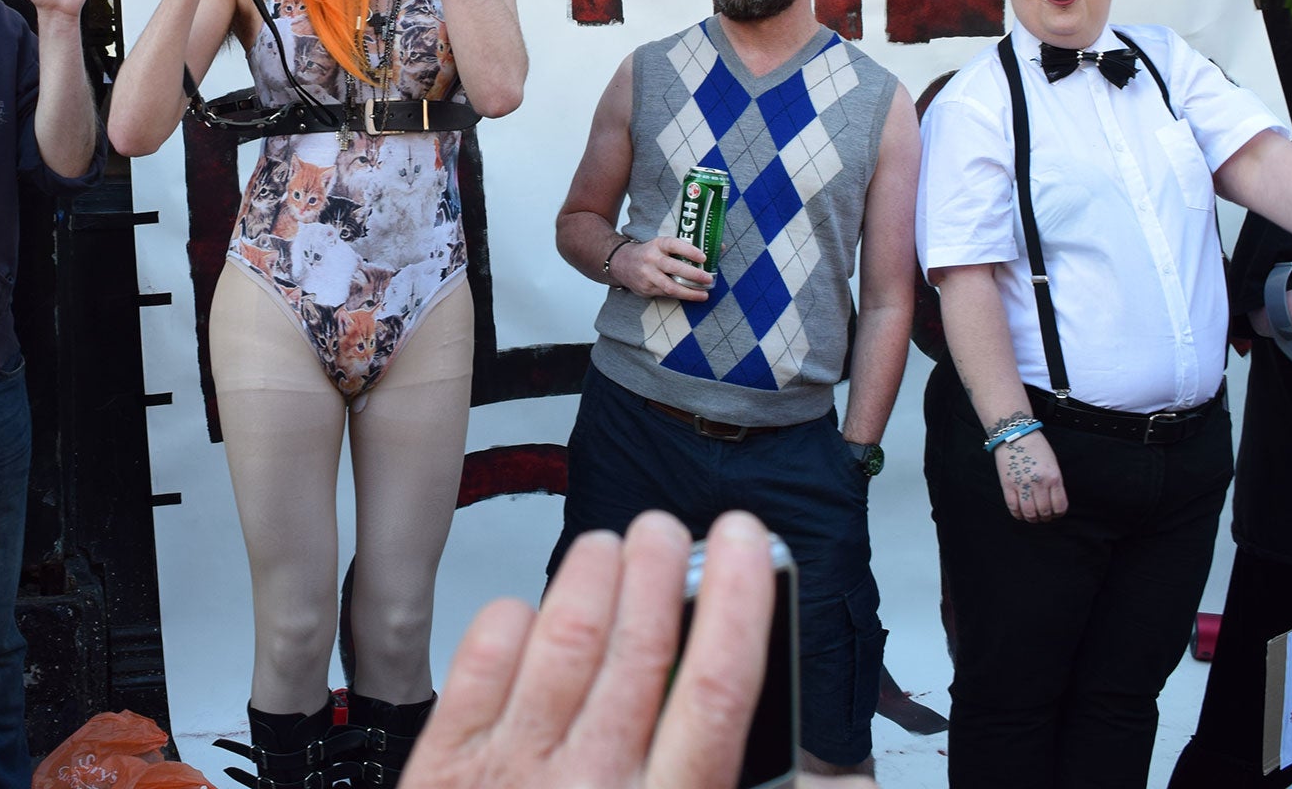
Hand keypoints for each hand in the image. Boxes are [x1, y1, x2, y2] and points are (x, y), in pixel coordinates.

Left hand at [407, 510, 860, 788]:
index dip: (740, 602)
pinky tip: (529, 608)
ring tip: (610, 545)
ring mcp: (510, 775)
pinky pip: (480, 670)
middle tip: (672, 529)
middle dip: (660, 570)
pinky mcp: (444, 772)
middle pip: (638, 649)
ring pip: (563, 643)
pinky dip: (509, 625)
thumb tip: (847, 784)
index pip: (719, 689)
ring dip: (590, 579)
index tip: (748, 546)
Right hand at [610, 237, 715, 302]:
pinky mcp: (646, 289)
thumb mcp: (663, 245)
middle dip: (693, 275)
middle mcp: (651, 259)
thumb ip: (687, 247)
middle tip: (708, 279)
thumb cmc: (650, 253)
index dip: (689, 250)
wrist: (620, 263)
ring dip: (689, 292)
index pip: (674, 245)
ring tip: (704, 294)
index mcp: (658, 244)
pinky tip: (692, 296)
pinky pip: (666, 294)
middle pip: (673, 267)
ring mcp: (648, 275)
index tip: (704, 257)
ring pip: (670, 286)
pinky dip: (681, 296)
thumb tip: (719, 247)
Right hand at [992, 428, 1066, 522]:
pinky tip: (1021, 513)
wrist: (1014, 434)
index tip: (1055, 513)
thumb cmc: (1036, 447)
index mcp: (1053, 477)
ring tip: (1032, 516)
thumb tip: (1053, 502)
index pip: (1060, 506)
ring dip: (1032, 518)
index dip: (1058, 514)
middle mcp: (1039, 482)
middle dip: (1045, 518)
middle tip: (1043, 516)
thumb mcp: (1052, 464)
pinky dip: (1018, 515)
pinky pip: (1013, 507)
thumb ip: (1054, 483)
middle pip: (1045, 512)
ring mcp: (1022, 484)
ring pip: (1029, 513)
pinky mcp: (1007, 484)